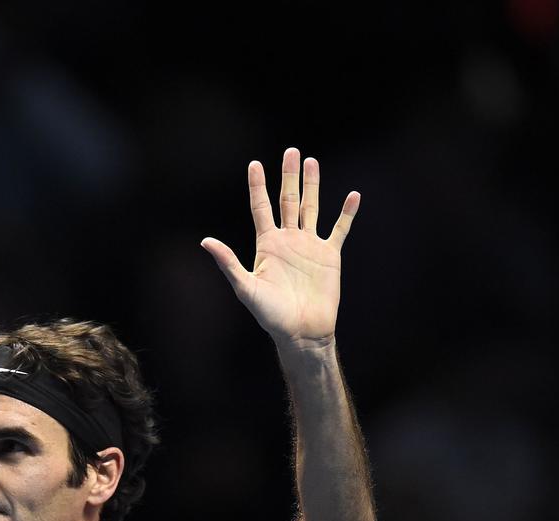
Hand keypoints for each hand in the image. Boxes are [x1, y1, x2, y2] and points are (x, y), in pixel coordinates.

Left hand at [201, 148, 359, 350]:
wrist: (301, 330)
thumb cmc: (270, 313)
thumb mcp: (245, 287)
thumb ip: (228, 262)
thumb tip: (206, 241)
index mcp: (266, 244)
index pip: (261, 207)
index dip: (258, 186)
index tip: (255, 164)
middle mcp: (288, 240)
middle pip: (288, 200)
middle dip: (288, 176)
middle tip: (291, 151)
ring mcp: (309, 246)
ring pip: (311, 208)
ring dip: (313, 186)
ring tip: (312, 162)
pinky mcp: (329, 256)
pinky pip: (339, 230)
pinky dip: (346, 213)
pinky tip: (352, 196)